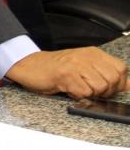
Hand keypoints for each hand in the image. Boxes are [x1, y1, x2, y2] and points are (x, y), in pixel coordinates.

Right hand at [6, 48, 129, 98]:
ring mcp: (76, 65)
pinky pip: (83, 92)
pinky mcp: (65, 74)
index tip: (106, 88)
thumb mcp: (84, 67)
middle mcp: (87, 57)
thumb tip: (128, 85)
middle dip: (105, 91)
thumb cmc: (56, 69)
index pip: (121, 69)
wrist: (29, 65)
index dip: (118, 83)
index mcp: (94, 53)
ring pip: (100, 87)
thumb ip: (105, 75)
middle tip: (90, 90)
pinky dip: (78, 95)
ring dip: (90, 93)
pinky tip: (69, 89)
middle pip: (113, 79)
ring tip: (77, 88)